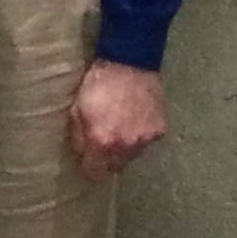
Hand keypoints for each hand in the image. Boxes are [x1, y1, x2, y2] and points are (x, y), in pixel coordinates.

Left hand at [68, 58, 167, 179]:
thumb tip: (82, 154)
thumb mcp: (76, 109)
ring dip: (124, 149)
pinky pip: (147, 142)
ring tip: (119, 129)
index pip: (96, 172)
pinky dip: (140, 137)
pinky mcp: (160, 130)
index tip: (88, 163)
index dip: (90, 169)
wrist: (129, 64)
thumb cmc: (97, 85)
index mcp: (102, 141)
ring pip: (133, 156)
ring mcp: (145, 139)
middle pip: (116, 167)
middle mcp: (126, 145)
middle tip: (102, 144)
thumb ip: (78, 137)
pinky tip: (134, 121)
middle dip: (107, 160)